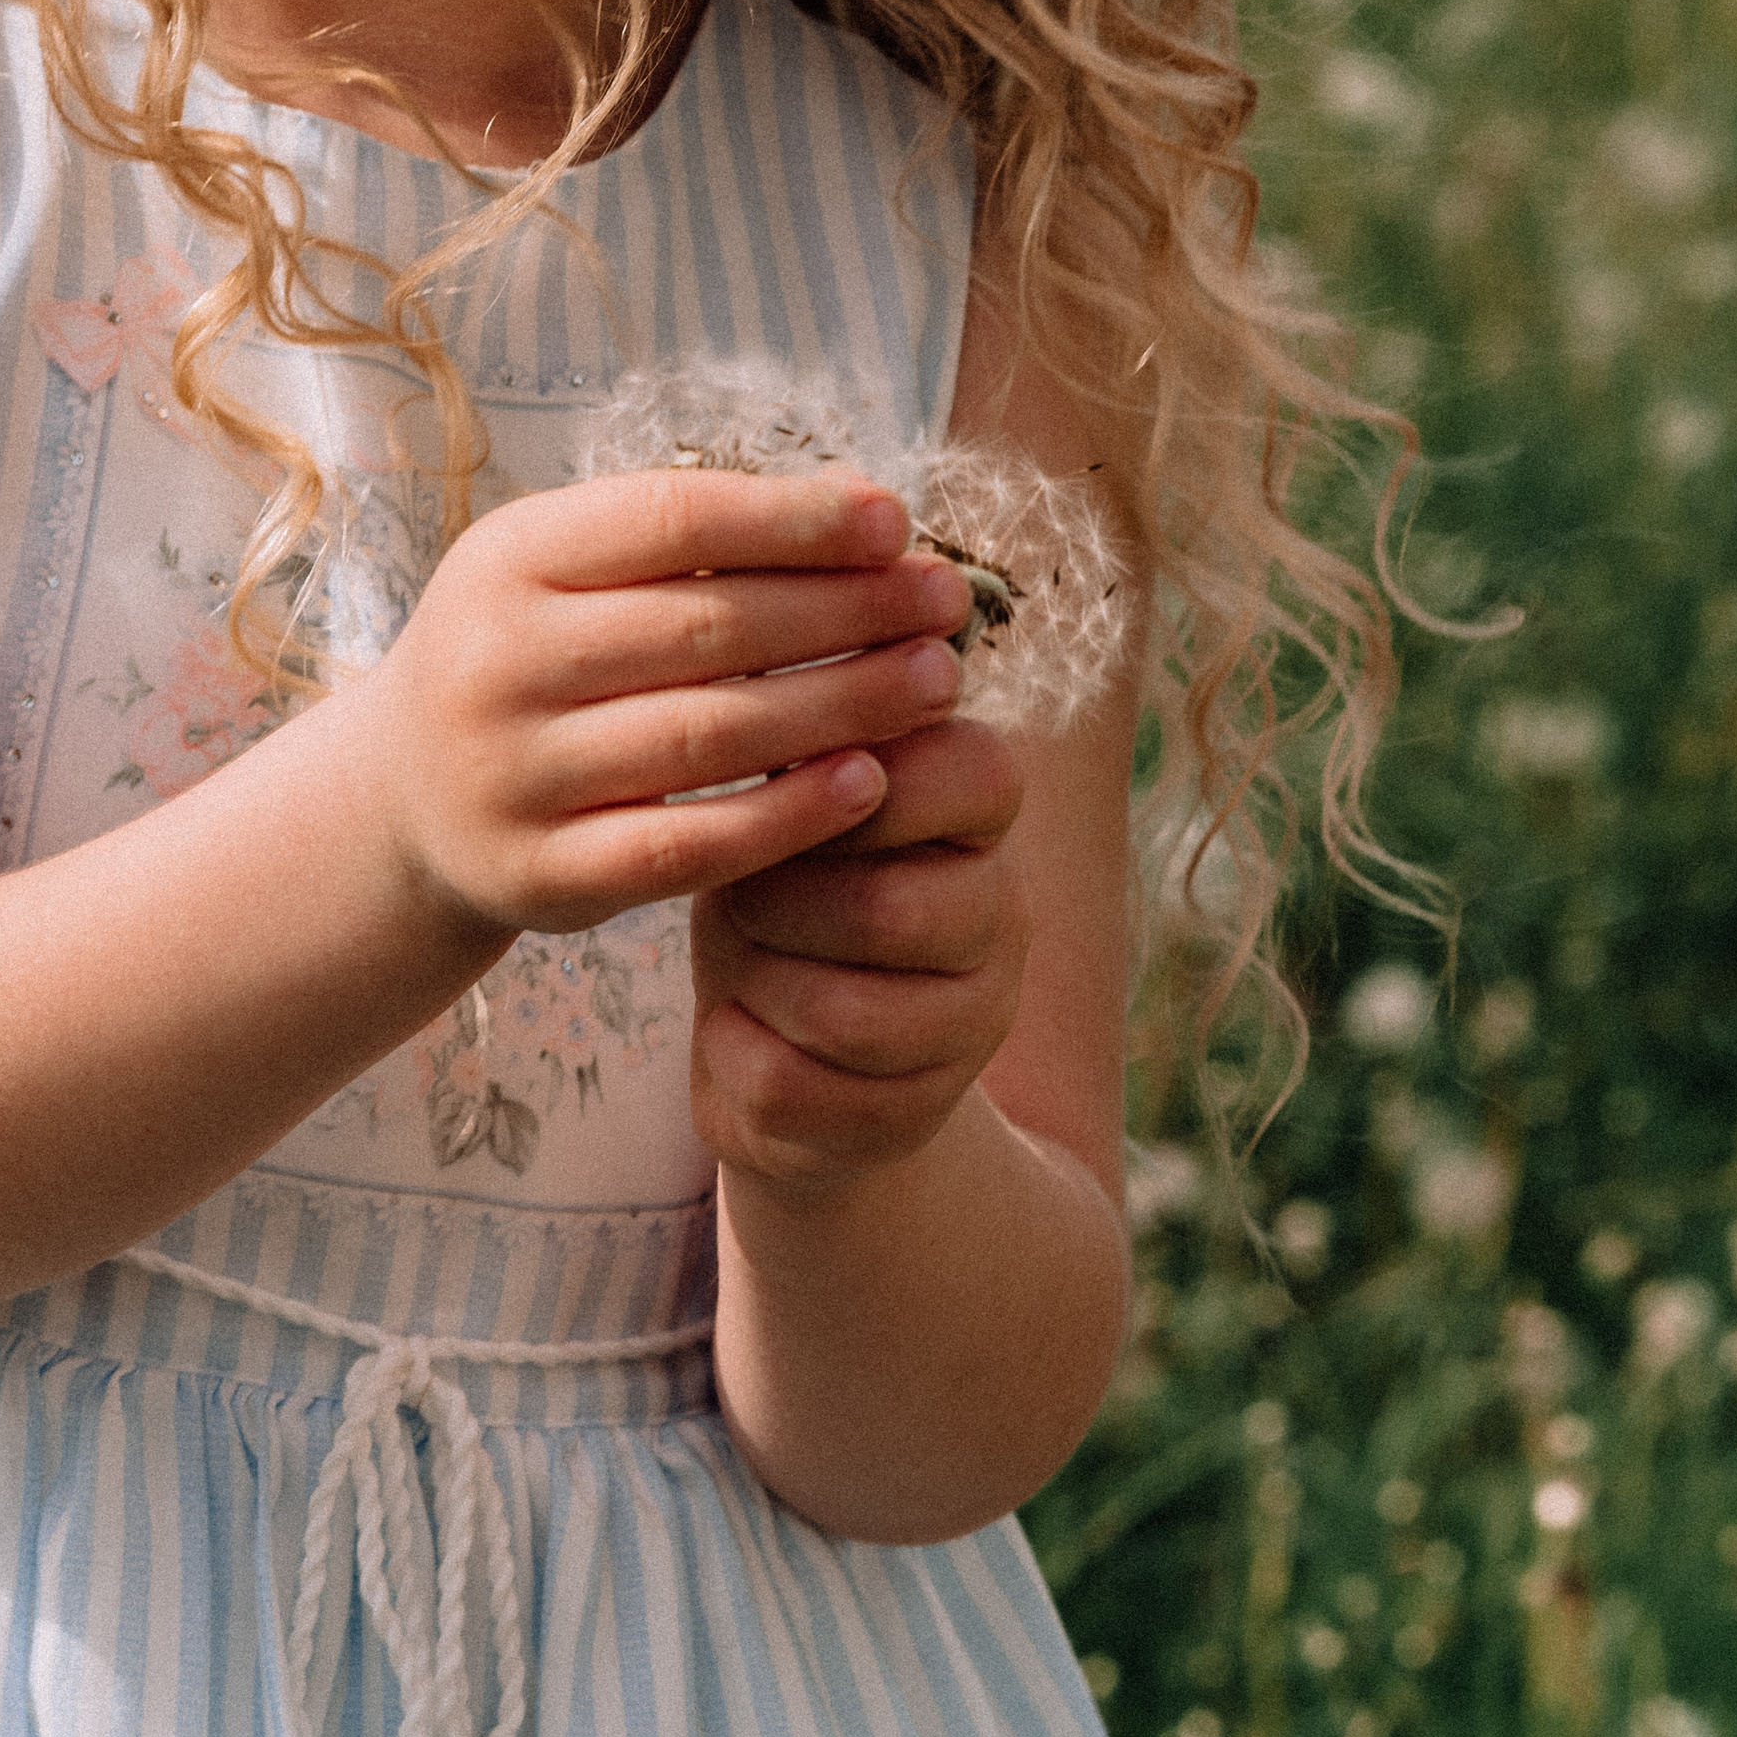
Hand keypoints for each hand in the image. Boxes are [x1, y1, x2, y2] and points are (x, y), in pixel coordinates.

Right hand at [343, 469, 970, 949]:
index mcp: (507, 558)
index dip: (795, 518)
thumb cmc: (532, 652)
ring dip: (841, 704)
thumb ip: (694, 538)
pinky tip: (870, 782)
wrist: (406, 797)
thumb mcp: (568, 570)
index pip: (673, 520)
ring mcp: (513, 776)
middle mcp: (496, 663)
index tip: (896, 521)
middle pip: (706, 628)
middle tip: (945, 605)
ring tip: (933, 680)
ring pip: (707, 736)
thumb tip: (863, 509)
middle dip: (847, 611)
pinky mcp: (542, 879)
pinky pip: (686, 849)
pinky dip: (787, 815)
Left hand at [689, 699, 1029, 1191]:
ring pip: (844, 1013)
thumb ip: (803, 723)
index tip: (788, 783)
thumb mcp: (787, 785)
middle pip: (889, 907)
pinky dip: (732, 1053)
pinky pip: (795, 1090)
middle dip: (777, 900)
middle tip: (739, 889)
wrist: (782, 1032)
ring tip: (740, 955)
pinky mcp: (912, 1117)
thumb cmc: (773, 869)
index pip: (971, 774)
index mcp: (984, 809)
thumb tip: (774, 618)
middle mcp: (1003, 915)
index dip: (857, 782)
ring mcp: (971, 1027)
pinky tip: (735, 1027)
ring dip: (755, 981)